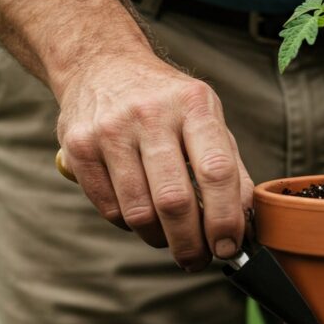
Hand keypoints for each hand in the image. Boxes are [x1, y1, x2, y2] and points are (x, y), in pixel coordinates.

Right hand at [55, 48, 252, 268]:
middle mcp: (150, 114)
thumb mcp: (206, 115)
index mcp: (193, 105)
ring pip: (139, 212)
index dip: (225, 217)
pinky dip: (130, 225)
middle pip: (174, 200)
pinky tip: (141, 215)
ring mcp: (110, 130)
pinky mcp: (78, 147)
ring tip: (170, 238)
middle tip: (198, 259)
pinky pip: (110, 209)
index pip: (216, 170)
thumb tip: (245, 220)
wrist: (102, 64)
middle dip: (191, 243)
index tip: (229, 246)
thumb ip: (229, 164)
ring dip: (160, 239)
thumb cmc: (165, 100)